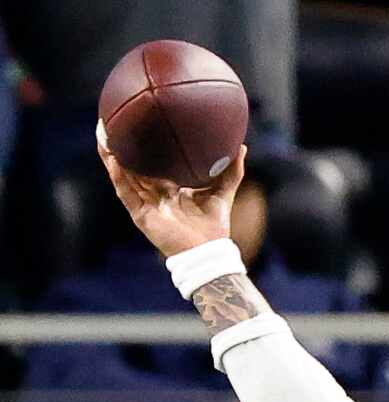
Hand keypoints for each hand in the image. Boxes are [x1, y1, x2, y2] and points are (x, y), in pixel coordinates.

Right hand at [98, 126, 247, 260]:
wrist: (208, 251)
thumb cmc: (214, 226)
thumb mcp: (223, 192)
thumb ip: (231, 172)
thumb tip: (241, 147)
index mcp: (168, 187)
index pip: (151, 162)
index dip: (143, 145)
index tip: (137, 122)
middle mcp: (153, 193)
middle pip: (131, 164)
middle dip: (120, 144)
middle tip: (111, 120)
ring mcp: (144, 202)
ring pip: (122, 174)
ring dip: (110, 154)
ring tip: (103, 132)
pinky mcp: (140, 214)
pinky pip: (124, 190)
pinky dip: (118, 174)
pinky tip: (113, 158)